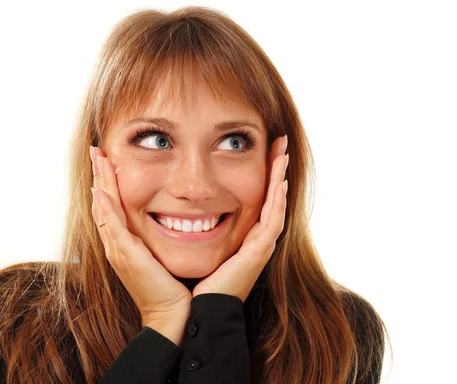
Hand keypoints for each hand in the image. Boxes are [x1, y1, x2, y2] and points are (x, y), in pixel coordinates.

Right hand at [89, 146, 191, 324]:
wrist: (173, 315)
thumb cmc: (173, 287)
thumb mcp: (165, 256)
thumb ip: (162, 238)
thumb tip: (176, 220)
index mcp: (126, 244)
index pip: (113, 206)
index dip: (108, 183)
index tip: (108, 160)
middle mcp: (118, 245)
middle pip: (103, 204)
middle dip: (99, 176)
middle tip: (96, 151)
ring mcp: (119, 251)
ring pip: (104, 210)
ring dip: (100, 183)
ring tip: (97, 159)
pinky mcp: (128, 256)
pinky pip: (113, 227)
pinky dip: (106, 208)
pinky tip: (102, 191)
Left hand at [192, 135, 288, 301]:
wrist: (194, 314)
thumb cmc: (189, 283)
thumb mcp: (188, 246)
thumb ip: (187, 226)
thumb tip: (173, 206)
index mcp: (241, 237)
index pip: (256, 198)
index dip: (262, 174)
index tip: (263, 150)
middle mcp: (255, 239)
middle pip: (271, 196)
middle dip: (275, 168)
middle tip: (279, 142)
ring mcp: (259, 246)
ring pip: (276, 204)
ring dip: (280, 176)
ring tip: (282, 152)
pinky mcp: (258, 253)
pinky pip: (272, 222)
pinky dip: (277, 202)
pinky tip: (279, 182)